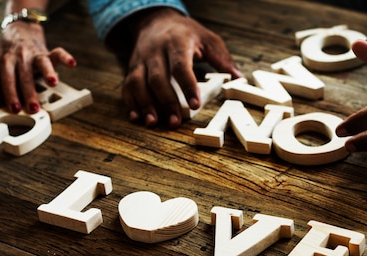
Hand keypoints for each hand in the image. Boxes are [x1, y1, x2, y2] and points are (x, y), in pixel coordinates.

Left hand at [0, 21, 75, 113]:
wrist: (19, 30)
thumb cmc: (7, 51)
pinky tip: (72, 63)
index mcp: (8, 60)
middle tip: (34, 108)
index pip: (8, 79)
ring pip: (42, 62)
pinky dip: (65, 57)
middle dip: (29, 92)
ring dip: (48, 72)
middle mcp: (22, 57)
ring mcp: (36, 54)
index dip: (11, 93)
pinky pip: (58, 52)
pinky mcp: (48, 52)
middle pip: (25, 76)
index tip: (15, 108)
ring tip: (54, 83)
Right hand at [118, 8, 241, 128]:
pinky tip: (136, 117)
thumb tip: (239, 78)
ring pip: (139, 83)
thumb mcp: (208, 39)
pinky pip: (127, 86)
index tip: (195, 105)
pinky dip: (130, 103)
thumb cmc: (186, 34)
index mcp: (178, 42)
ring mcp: (141, 60)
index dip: (187, 86)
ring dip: (145, 104)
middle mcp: (156, 51)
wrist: (155, 21)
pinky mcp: (132, 68)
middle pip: (158, 78)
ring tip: (153, 123)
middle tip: (175, 122)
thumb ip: (222, 59)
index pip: (181, 66)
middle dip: (166, 101)